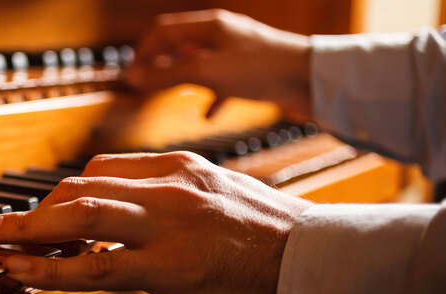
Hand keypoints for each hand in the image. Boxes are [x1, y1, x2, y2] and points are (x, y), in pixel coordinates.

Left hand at [0, 152, 312, 293]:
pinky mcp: (171, 267)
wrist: (319, 266)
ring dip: (25, 230)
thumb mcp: (220, 198)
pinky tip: (24, 274)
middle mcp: (168, 187)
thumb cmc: (272, 238)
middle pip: (80, 187)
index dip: (60, 194)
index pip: (102, 170)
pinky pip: (95, 264)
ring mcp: (168, 225)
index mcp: (180, 169)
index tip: (40, 212)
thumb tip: (134, 213)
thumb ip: (175, 198)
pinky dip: (51, 268)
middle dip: (30, 209)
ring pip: (78, 215)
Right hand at [126, 9, 311, 119]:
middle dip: (161, 65)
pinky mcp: (252, 74)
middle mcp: (222, 36)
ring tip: (172, 96)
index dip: (143, 52)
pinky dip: (210, 97)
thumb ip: (167, 75)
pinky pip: (222, 83)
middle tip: (146, 87)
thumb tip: (132, 78)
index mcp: (209, 26)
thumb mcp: (206, 72)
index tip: (132, 77)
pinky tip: (207, 114)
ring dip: (183, 79)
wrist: (313, 81)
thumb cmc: (262, 69)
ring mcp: (237, 54)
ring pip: (200, 64)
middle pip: (180, 46)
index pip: (163, 31)